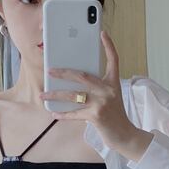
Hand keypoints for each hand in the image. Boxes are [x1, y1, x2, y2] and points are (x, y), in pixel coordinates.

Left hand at [41, 30, 136, 148]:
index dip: (109, 46)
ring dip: (55, 95)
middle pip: (82, 75)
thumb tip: (72, 82)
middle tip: (49, 70)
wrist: (125, 135)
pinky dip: (63, 114)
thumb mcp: (109, 97)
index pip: (113, 60)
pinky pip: (74, 113)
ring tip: (43, 95)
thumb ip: (96, 88)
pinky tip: (54, 113)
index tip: (103, 33)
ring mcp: (102, 103)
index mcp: (113, 83)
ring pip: (73, 95)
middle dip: (63, 72)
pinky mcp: (96, 116)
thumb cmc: (114, 115)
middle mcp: (109, 90)